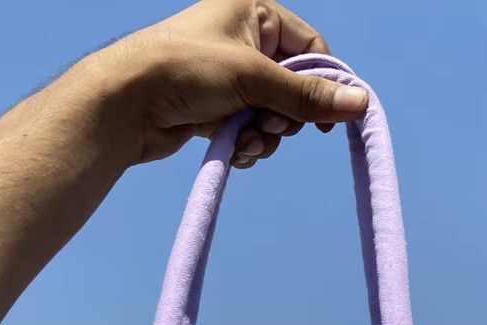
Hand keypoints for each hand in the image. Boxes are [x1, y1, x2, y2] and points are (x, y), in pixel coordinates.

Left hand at [89, 0, 367, 167]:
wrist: (126, 104)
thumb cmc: (185, 70)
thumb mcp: (254, 78)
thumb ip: (307, 97)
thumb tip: (360, 104)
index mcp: (255, 13)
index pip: (310, 50)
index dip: (322, 86)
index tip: (328, 121)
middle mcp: (245, 41)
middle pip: (294, 88)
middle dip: (286, 115)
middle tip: (268, 122)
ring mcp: (230, 78)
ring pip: (274, 115)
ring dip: (265, 135)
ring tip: (243, 137)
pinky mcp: (217, 110)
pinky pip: (251, 131)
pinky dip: (247, 144)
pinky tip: (233, 148)